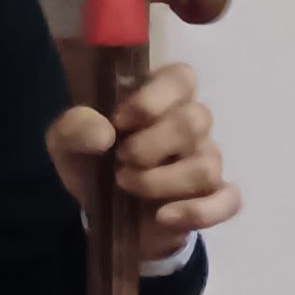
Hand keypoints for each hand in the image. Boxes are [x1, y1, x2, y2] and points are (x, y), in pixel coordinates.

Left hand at [46, 62, 240, 251]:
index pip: (181, 78)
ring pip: (205, 166)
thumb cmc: (93, 162)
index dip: (153, 98)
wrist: (102, 212)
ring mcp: (206, 160)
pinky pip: (228, 201)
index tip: (119, 121)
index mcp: (162, 97)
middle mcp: (192, 124)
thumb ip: (74, 127)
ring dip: (160, 182)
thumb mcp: (67, 142)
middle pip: (196, 120)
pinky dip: (198, 212)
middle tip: (120, 160)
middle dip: (151, 146)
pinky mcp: (212, 197)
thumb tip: (103, 134)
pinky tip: (163, 217)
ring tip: (127, 187)